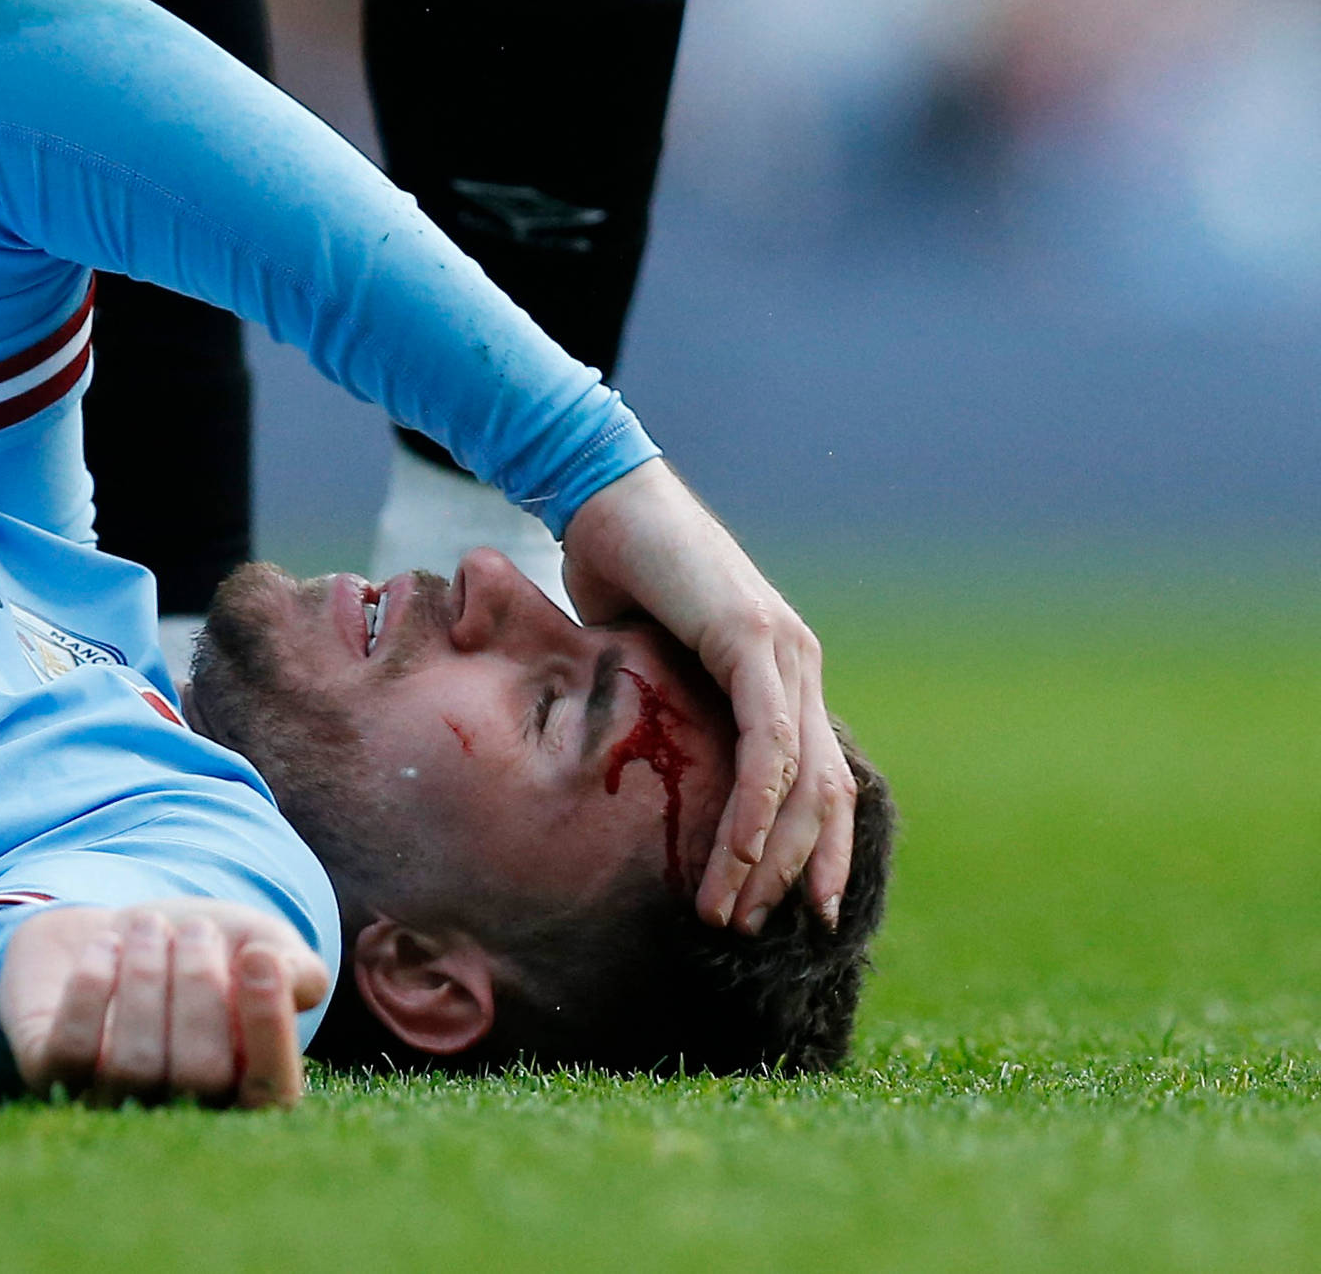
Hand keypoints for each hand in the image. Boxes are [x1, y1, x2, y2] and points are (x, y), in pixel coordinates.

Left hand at [0, 899, 329, 1108]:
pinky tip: (104, 946)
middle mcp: (179, 1113)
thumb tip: (292, 980)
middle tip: (196, 929)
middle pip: (200, 1075)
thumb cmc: (201, 948)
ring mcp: (112, 1103)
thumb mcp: (259, 945)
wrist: (115, 925)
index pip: (269, 1094)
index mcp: (243, 1090)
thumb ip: (294, 967)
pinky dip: (91, 987)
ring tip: (147, 925)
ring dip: (145, 977)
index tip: (261, 957)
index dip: (268, 1029)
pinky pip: (70, 1051)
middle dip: (198, 986)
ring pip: (134, 1065)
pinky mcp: (52, 1077)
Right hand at [561, 460, 855, 934]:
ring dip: (767, 857)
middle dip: (790, 873)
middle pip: (825, 793)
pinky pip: (769, 745)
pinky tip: (733, 855)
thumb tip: (648, 775)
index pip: (821, 779)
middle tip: (752, 930)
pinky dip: (754, 808)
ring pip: (802, 781)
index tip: (804, 915)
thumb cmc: (615, 573)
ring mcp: (784, 651)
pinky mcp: (753, 640)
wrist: (601, 496)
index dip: (818, 849)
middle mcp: (798, 664)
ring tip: (727, 912)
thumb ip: (668, 712)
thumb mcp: (649, 666)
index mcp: (781, 673)